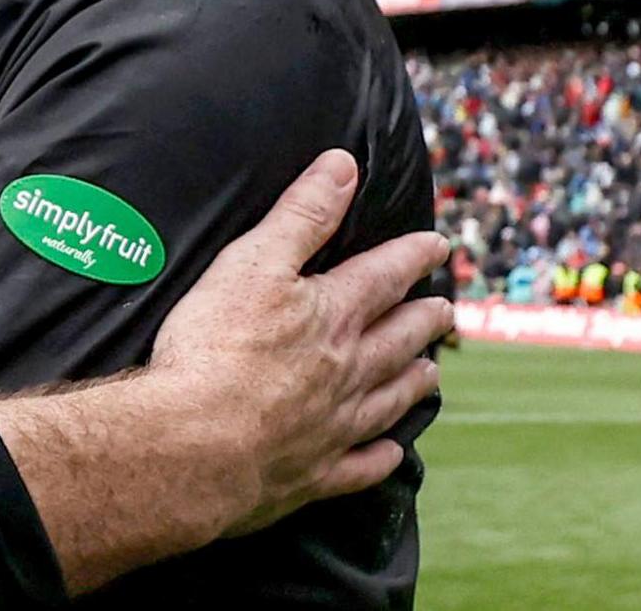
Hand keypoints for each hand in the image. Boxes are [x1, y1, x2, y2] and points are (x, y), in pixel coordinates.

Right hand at [150, 149, 450, 537]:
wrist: (196, 443)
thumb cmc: (216, 348)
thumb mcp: (253, 263)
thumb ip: (301, 216)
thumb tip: (343, 167)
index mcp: (331, 316)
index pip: (383, 276)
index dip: (412, 256)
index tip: (438, 245)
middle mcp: (345, 371)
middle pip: (396, 340)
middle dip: (423, 321)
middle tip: (445, 312)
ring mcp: (333, 427)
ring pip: (387, 401)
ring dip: (411, 384)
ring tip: (431, 374)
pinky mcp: (311, 474)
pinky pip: (359, 466)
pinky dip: (380, 457)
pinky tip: (391, 453)